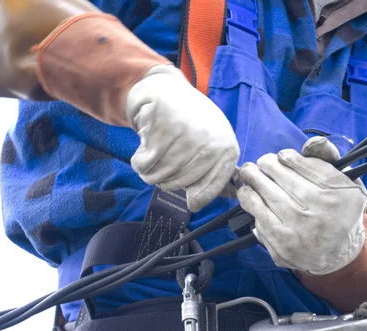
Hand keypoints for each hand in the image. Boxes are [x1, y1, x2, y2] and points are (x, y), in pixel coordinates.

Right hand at [126, 65, 239, 211]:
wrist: (168, 90)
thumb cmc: (191, 125)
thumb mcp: (210, 147)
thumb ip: (211, 175)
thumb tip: (196, 204)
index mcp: (226, 149)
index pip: (209, 190)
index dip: (196, 197)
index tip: (191, 196)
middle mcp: (210, 140)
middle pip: (180, 185)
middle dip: (168, 179)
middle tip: (168, 159)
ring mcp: (186, 131)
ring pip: (159, 176)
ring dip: (151, 170)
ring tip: (158, 151)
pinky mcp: (161, 124)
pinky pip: (143, 164)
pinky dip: (139, 160)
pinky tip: (147, 145)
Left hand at [237, 137, 366, 274]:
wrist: (339, 252)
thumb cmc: (338, 209)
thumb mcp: (345, 181)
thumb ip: (328, 157)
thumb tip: (311, 143)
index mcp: (339, 194)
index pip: (302, 165)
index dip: (285, 157)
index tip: (280, 157)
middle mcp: (320, 214)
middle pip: (281, 181)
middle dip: (264, 167)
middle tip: (258, 163)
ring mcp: (300, 233)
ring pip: (266, 199)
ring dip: (252, 183)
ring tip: (248, 174)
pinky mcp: (283, 248)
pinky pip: (260, 220)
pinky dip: (251, 205)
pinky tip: (248, 196)